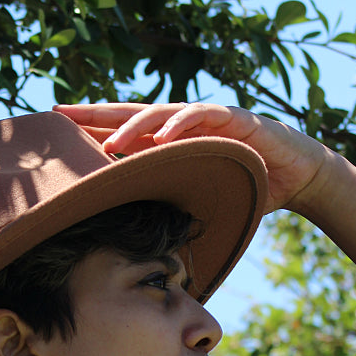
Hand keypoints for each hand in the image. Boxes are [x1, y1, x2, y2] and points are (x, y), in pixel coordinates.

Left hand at [53, 102, 332, 214]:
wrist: (296, 174)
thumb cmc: (245, 187)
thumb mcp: (200, 198)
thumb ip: (173, 204)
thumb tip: (140, 239)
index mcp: (172, 142)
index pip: (126, 132)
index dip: (93, 130)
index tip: (59, 134)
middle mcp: (184, 126)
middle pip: (132, 115)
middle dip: (97, 116)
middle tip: (62, 117)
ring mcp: (208, 119)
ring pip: (163, 116)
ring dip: (134, 127)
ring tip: (108, 143)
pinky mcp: (235, 120)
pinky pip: (204, 118)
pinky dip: (182, 126)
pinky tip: (160, 137)